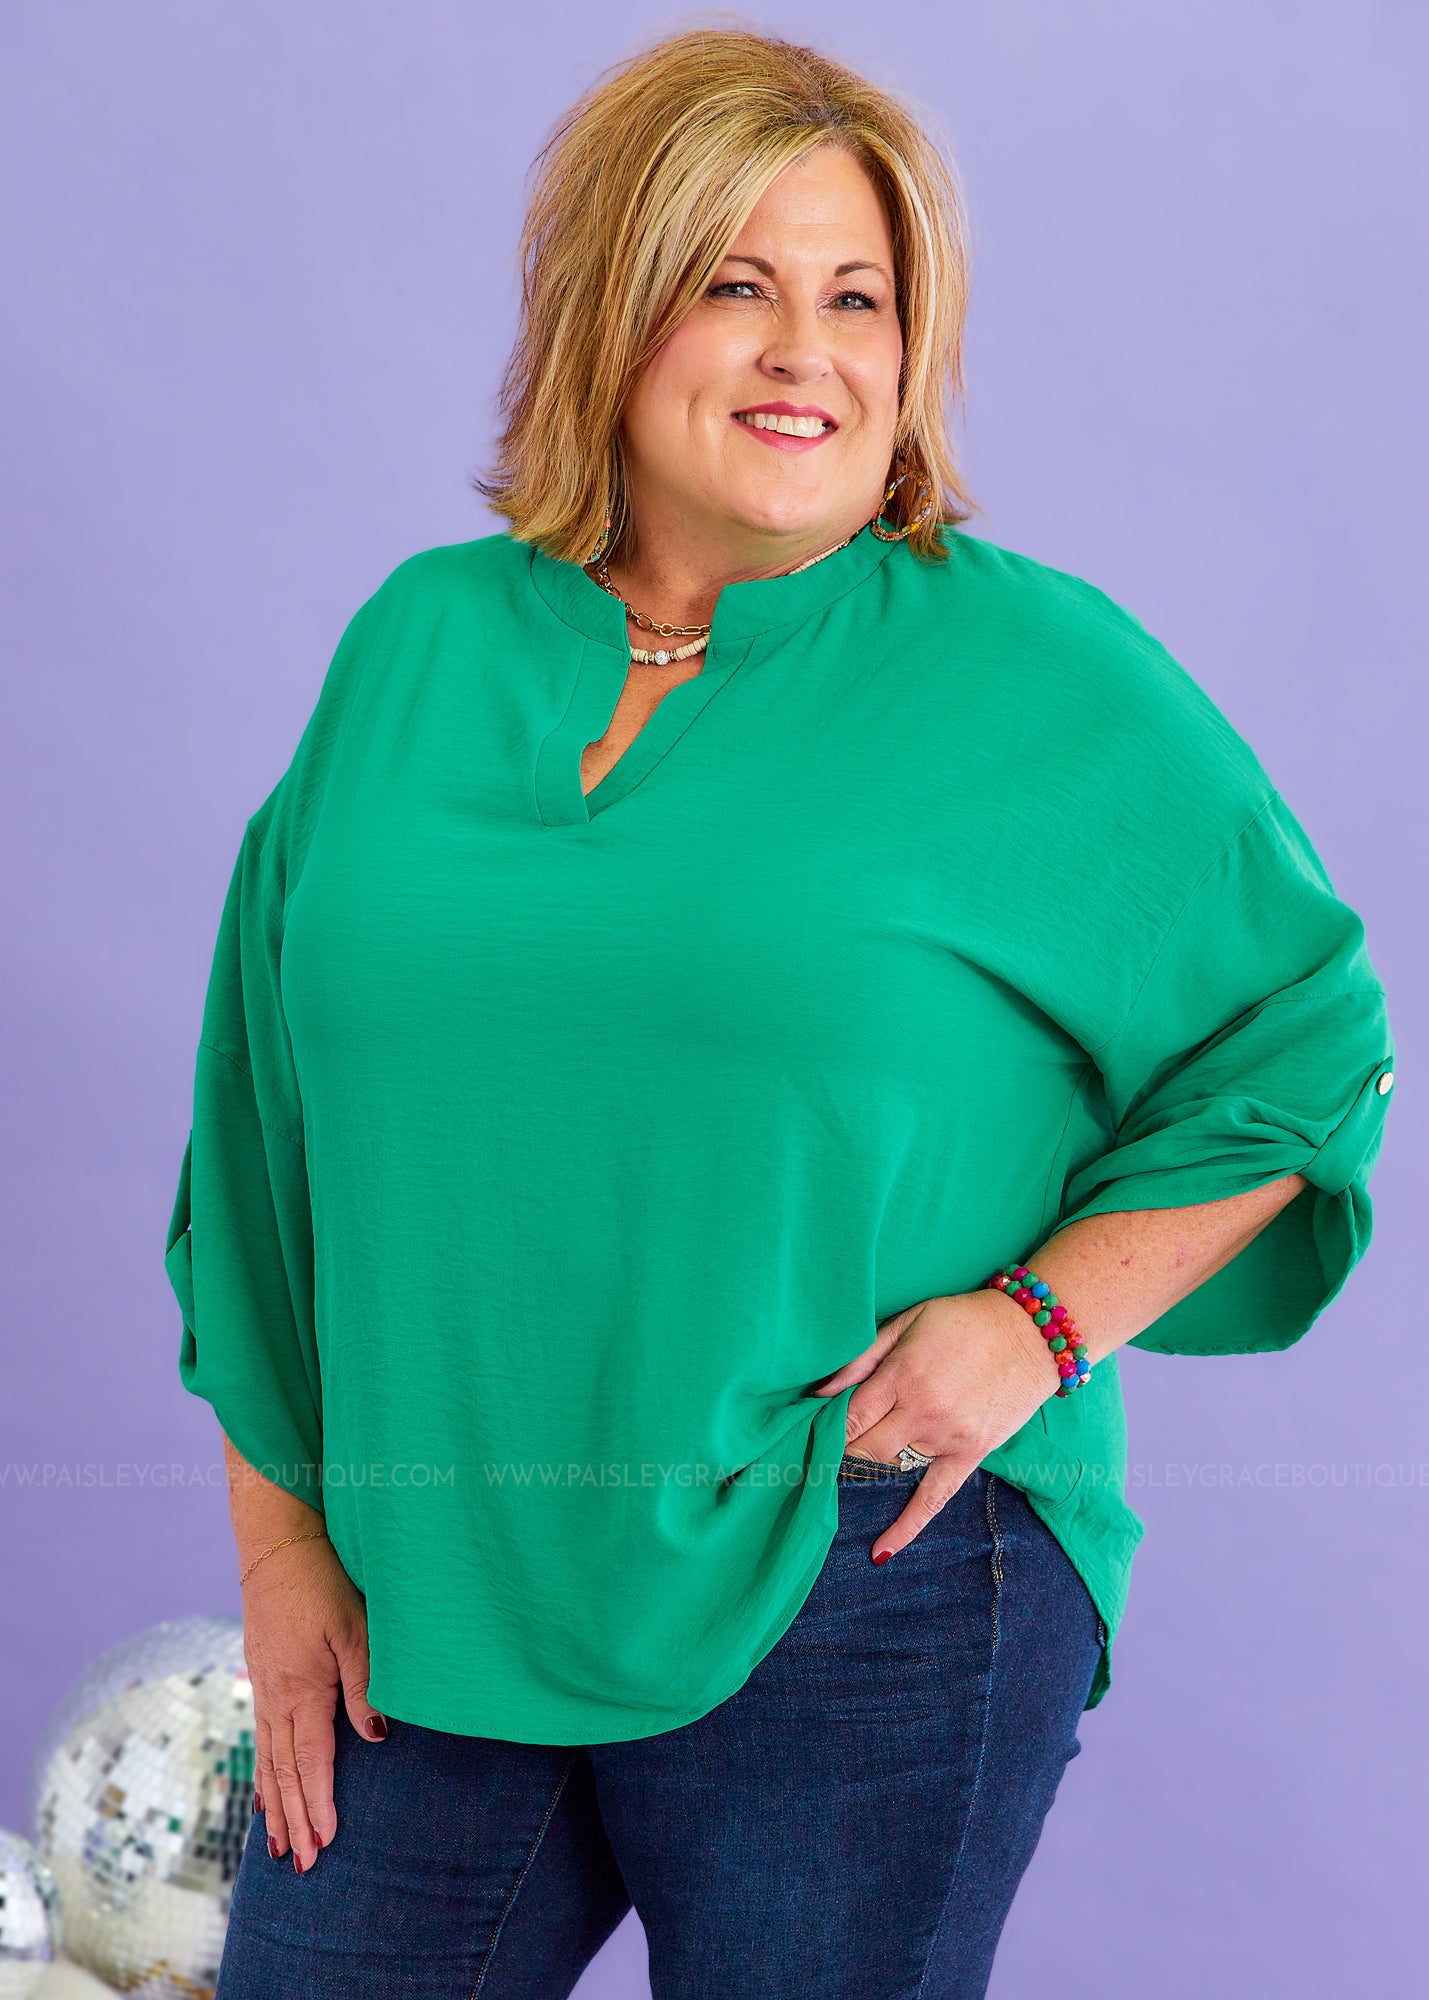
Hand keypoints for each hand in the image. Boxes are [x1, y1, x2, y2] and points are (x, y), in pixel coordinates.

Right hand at [242, 1533, 385, 1870]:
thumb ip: (366, 1683)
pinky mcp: (263, 1677)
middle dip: (294, 1819)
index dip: (319, 1803)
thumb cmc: (321, 1581)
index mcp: (301, 1689)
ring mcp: (264, 1688)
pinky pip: (262, 1738)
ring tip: (276, 1847)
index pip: (310, 1760)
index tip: (324, 1843)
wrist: (276, 1545)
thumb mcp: (353, 1627)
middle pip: (284, 1771)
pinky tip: (265, 1791)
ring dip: (275, 1805)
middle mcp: (276, 1697)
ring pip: (268, 1760)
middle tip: (302, 1864)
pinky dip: (264, 1773)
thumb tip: (378, 1737)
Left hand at [813, 1289, 1054, 1560]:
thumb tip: (821, 1392)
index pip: (850, 1416)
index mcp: (903, 1375)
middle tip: (830, 1448)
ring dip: (873, 1465)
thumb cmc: (963, 1319)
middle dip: (843, 1449)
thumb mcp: (908, 1321)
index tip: (811, 1433)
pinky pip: (934, 1498)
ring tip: (855, 1464)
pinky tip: (881, 1550)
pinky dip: (907, 1526)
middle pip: (865, 1448)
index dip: (827, 1427)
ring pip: (893, 1467)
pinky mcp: (972, 1454)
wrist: (1031, 1333)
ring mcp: (948, 1437)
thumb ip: (862, 1358)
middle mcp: (923, 1411)